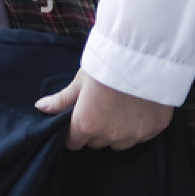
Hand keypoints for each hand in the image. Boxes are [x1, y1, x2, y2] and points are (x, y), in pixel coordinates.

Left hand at [35, 68, 173, 150]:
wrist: (144, 52)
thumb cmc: (108, 63)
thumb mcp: (81, 79)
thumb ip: (62, 99)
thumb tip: (40, 108)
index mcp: (86, 124)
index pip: (73, 142)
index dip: (74, 131)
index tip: (81, 117)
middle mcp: (109, 135)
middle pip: (96, 142)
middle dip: (96, 129)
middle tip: (103, 106)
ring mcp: (133, 134)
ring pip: (119, 143)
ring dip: (118, 131)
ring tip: (123, 106)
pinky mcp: (153, 129)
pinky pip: (142, 136)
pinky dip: (140, 126)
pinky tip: (140, 107)